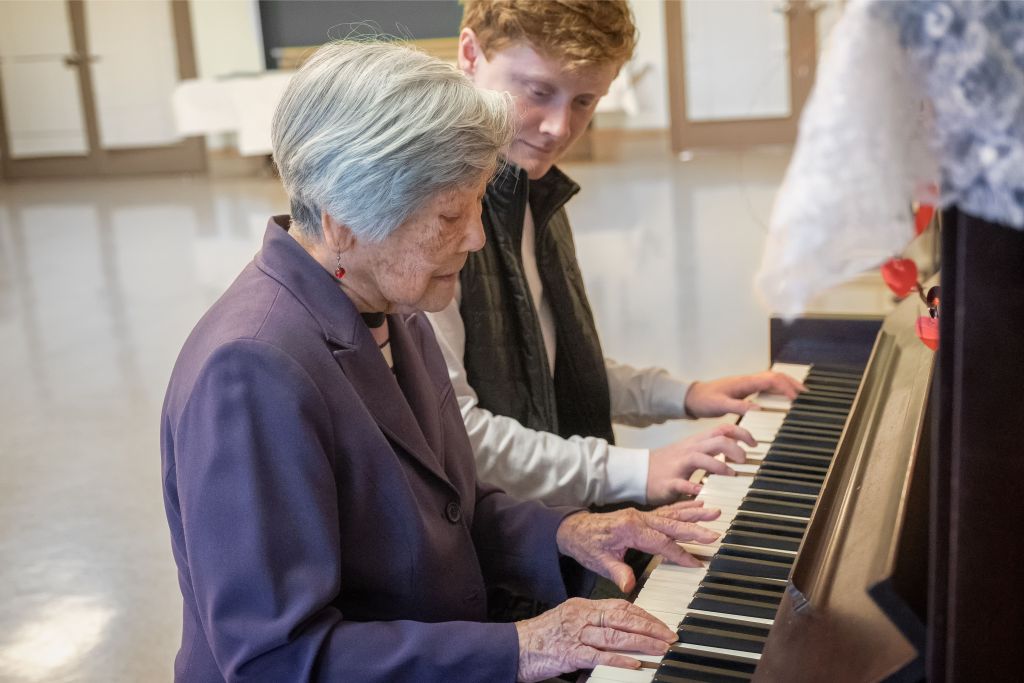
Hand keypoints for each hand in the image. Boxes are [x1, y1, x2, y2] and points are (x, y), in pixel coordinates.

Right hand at [514, 598, 675, 681]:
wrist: (513, 646)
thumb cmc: (540, 637)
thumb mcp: (568, 620)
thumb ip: (592, 621)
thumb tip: (619, 628)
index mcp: (582, 606)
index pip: (620, 606)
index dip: (644, 615)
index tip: (661, 624)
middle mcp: (581, 616)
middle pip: (622, 618)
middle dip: (649, 627)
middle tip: (669, 635)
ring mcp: (575, 635)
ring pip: (614, 635)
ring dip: (641, 642)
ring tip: (660, 648)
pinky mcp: (569, 654)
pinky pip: (598, 656)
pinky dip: (618, 659)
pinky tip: (634, 663)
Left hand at [556, 501, 720, 593]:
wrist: (574, 528)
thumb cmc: (586, 544)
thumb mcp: (598, 561)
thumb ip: (616, 572)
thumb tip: (627, 586)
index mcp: (629, 528)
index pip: (660, 542)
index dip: (679, 554)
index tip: (696, 563)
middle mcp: (638, 518)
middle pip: (671, 524)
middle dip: (694, 529)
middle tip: (715, 533)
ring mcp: (641, 515)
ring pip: (672, 514)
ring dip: (694, 512)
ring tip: (714, 510)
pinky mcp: (642, 515)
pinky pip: (666, 510)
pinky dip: (683, 507)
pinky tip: (698, 503)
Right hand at [647, 424, 755, 504]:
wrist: (638, 472)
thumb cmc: (667, 464)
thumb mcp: (690, 450)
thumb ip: (710, 448)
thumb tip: (735, 449)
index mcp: (696, 442)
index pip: (723, 429)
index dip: (742, 434)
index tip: (754, 444)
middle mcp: (689, 450)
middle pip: (716, 440)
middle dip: (735, 448)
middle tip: (745, 461)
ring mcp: (678, 465)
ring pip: (701, 458)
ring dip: (719, 465)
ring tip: (731, 474)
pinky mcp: (669, 482)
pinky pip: (682, 483)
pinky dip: (693, 486)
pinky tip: (702, 490)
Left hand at [684, 371, 804, 417]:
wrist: (692, 397)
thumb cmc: (705, 400)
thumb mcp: (720, 405)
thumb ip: (738, 406)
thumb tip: (758, 409)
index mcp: (744, 382)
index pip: (770, 380)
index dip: (785, 387)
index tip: (796, 398)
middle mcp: (748, 381)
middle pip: (775, 377)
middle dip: (792, 383)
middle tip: (806, 394)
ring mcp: (747, 384)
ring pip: (772, 381)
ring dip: (787, 385)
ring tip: (801, 395)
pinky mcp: (745, 390)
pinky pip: (766, 387)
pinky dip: (778, 390)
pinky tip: (783, 398)